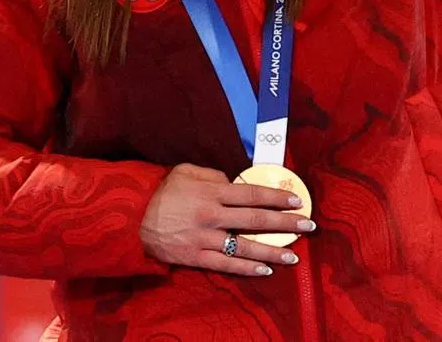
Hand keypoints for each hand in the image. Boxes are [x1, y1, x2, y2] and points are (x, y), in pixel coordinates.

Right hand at [139, 163, 315, 276]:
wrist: (133, 216)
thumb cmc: (163, 190)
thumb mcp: (187, 171)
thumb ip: (214, 175)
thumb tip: (234, 182)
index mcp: (213, 192)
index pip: (252, 194)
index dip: (277, 197)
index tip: (296, 200)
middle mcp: (213, 215)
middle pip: (256, 219)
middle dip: (285, 223)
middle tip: (308, 225)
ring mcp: (206, 238)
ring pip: (245, 246)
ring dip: (272, 251)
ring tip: (293, 255)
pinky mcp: (196, 257)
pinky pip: (226, 265)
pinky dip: (247, 268)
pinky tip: (265, 269)